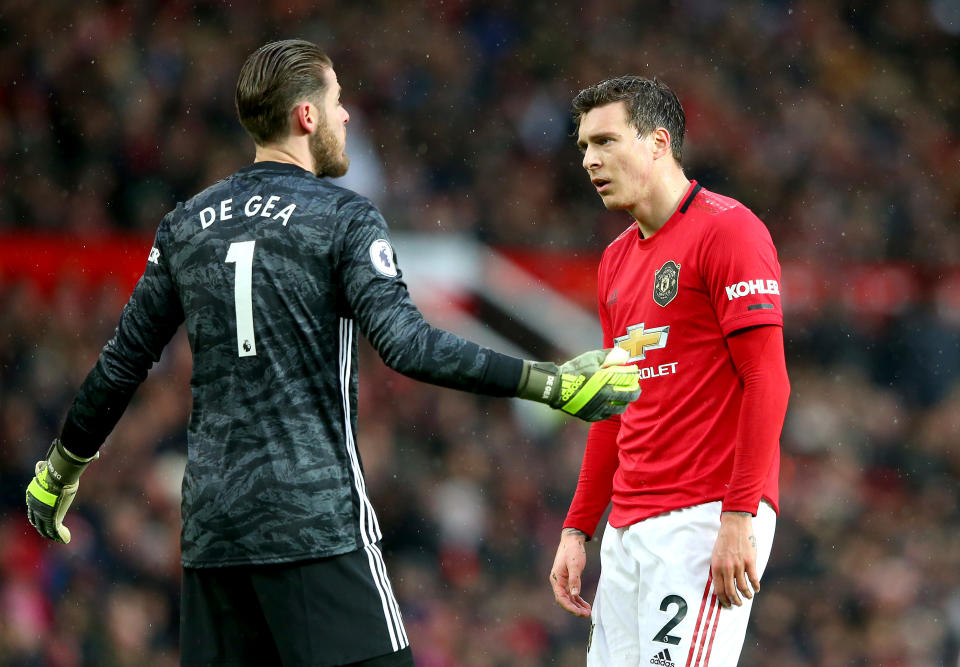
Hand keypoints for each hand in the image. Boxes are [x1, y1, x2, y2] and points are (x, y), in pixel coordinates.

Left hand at [26, 439, 96, 543]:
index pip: (34, 507)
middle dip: (43, 526)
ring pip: (45, 527)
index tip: (44, 517)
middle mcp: (35, 505)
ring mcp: (43, 513)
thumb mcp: (57, 465)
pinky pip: (55, 531)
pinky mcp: (52, 519)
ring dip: (52, 533)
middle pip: (37, 519)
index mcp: (35, 494)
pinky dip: (61, 536)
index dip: (38, 514)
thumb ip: (66, 464)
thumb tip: (92, 456)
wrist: (58, 475)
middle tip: (50, 531)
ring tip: (61, 538)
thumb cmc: (59, 469)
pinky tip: (66, 539)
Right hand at [517, 347, 640, 421]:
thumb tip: (622, 353)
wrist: (555, 388)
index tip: (636, 374)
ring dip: (625, 403)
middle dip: (635, 392)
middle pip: (628, 396)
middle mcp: (604, 395)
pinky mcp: (591, 416)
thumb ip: (607, 355)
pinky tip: (612, 406)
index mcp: (605, 380)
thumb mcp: (590, 357)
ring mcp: (598, 407)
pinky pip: (607, 415)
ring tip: (625, 399)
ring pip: (619, 409)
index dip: (634, 376)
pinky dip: (611, 410)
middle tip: (637, 389)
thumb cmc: (573, 370)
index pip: (627, 378)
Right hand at [550, 528, 591, 616]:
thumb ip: (575, 579)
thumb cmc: (572, 550)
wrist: (572, 540)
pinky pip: (572, 593)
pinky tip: (585, 605)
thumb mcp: (575, 564)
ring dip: (577, 606)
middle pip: (564, 600)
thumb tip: (575, 594)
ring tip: (588, 612)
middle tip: (586, 614)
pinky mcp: (569, 580)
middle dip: (574, 609)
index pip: (561, 598)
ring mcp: (563, 582)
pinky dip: (578, 600)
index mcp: (557, 579)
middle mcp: (558, 582)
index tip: (579, 613)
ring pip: (569, 598)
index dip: (570, 607)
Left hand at [710, 511, 759, 608]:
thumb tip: (720, 584)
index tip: (727, 605)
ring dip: (746, 595)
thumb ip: (718, 569)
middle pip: (731, 592)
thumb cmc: (724, 540)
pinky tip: (756, 589)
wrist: (735, 525)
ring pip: (743, 587)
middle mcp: (727, 567)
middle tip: (737, 604)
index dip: (723, 600)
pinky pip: (753, 579)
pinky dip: (755, 587)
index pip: (719, 590)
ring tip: (748, 597)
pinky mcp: (750, 561)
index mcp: (716, 566)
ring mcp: (739, 565)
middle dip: (734, 601)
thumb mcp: (716, 555)